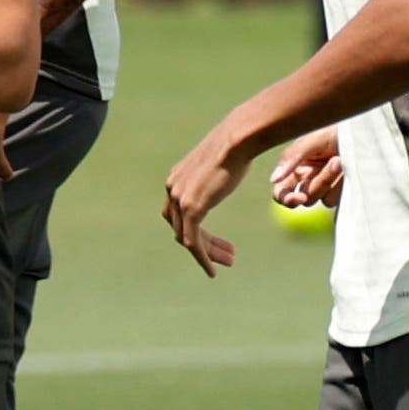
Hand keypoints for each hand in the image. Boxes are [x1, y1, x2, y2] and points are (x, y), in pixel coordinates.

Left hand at [161, 125, 250, 274]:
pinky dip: (201, 258)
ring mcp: (179, 199)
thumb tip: (226, 171)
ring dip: (207, 253)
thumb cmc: (236, 147)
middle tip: (227, 256)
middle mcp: (172, 189)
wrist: (237, 140)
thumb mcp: (219, 163)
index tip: (217, 240)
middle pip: (181, 227)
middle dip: (204, 244)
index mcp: (176, 179)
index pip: (178, 214)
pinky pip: (192, 242)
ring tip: (229, 261)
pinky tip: (213, 270)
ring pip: (187, 238)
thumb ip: (214, 174)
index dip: (197, 230)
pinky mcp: (191, 208)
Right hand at [268, 128, 344, 211]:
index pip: (281, 191)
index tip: (298, 198)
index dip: (285, 198)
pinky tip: (349, 167)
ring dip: (333, 181)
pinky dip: (343, 185)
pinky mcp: (342, 191)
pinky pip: (339, 198)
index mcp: (296, 168)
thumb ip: (292, 158)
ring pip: (323, 199)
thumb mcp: (312, 139)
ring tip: (342, 158)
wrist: (362, 129)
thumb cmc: (334, 129)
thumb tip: (273, 179)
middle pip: (305, 198)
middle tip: (336, 162)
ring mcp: (327, 186)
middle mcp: (308, 179)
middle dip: (320, 182)